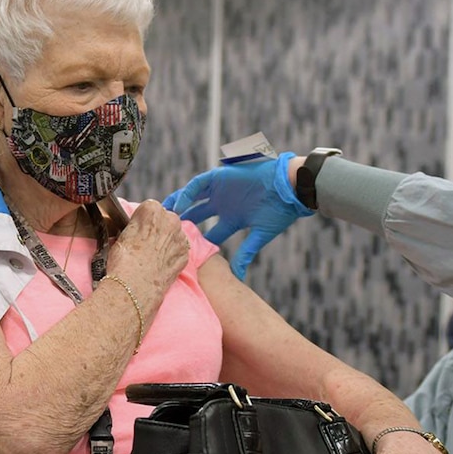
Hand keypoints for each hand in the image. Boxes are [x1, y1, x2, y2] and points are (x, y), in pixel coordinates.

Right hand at [104, 200, 191, 301]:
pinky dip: (172, 255)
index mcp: (152, 209)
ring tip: (152, 256)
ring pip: (174, 234)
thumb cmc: (123, 262)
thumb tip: (136, 227)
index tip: (137, 230)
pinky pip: (179, 250)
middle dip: (158, 229)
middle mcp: (170, 219)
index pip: (149, 208)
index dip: (142, 221)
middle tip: (145, 244)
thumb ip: (134, 225)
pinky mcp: (185, 254)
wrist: (133, 287)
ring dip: (166, 242)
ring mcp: (180, 237)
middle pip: (165, 219)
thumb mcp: (121, 235)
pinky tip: (159, 264)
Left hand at [162, 152, 312, 279]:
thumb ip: (246, 254)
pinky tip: (178, 203)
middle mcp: (224, 204)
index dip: (195, 243)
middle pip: (196, 215)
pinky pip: (199, 184)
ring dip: (178, 206)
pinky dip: (188, 193)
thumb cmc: (279, 212)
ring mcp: (221, 191)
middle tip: (161, 234)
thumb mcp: (259, 235)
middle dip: (180, 224)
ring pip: (192, 198)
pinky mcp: (221, 177)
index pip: (209, 234)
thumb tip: (239, 276)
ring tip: (162, 216)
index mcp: (233, 219)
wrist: (290, 188)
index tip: (178, 253)